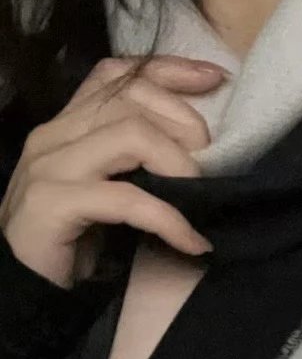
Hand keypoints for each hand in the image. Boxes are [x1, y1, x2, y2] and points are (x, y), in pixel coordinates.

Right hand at [0, 55, 227, 288]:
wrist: (29, 289)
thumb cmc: (77, 242)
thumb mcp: (114, 190)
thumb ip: (139, 162)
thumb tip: (202, 149)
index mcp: (69, 124)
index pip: (117, 74)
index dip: (169, 69)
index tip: (216, 80)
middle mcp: (55, 134)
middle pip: (130, 98)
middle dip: (184, 124)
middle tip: (213, 164)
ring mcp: (49, 166)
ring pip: (129, 134)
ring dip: (179, 164)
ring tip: (202, 197)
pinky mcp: (51, 203)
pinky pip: (126, 199)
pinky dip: (168, 219)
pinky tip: (191, 241)